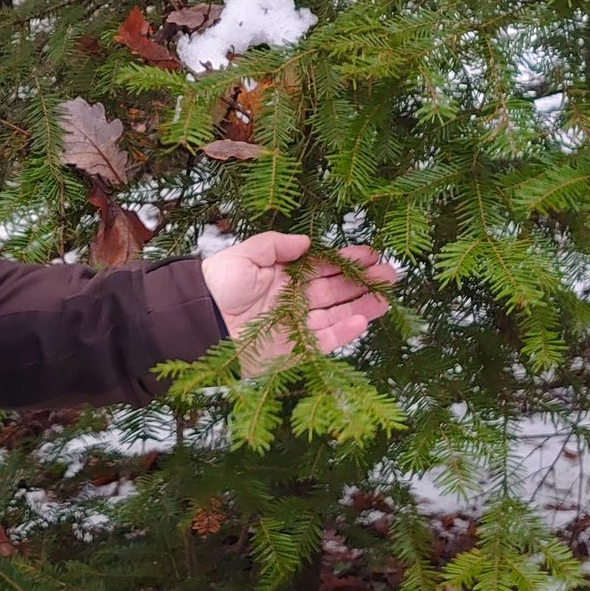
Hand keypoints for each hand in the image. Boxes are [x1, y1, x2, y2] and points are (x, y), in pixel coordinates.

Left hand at [200, 232, 394, 375]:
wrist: (199, 320)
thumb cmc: (218, 284)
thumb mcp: (246, 255)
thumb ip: (276, 246)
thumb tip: (308, 242)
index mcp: (285, 276)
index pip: (323, 267)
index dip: (346, 260)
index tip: (371, 254)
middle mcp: (295, 300)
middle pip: (336, 290)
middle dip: (363, 282)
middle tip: (390, 274)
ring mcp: (297, 324)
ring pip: (337, 315)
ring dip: (362, 306)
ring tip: (386, 297)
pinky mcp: (295, 349)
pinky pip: (325, 340)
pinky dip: (345, 332)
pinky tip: (363, 319)